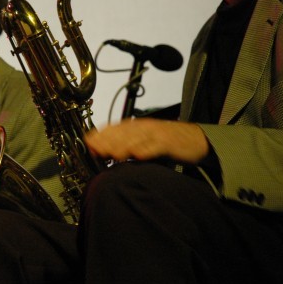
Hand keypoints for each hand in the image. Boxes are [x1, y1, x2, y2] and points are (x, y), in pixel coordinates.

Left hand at [84, 118, 209, 163]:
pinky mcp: (169, 143)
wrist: (194, 139)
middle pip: (122, 133)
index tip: (88, 144)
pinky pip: (157, 146)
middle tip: (95, 150)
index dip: (101, 135)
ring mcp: (156, 134)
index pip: (114, 128)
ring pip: (137, 138)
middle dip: (108, 141)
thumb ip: (124, 146)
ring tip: (112, 154)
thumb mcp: (143, 142)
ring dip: (123, 146)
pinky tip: (139, 156)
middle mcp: (144, 127)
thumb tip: (102, 152)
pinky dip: (147, 151)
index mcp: (136, 127)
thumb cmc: (165, 142)